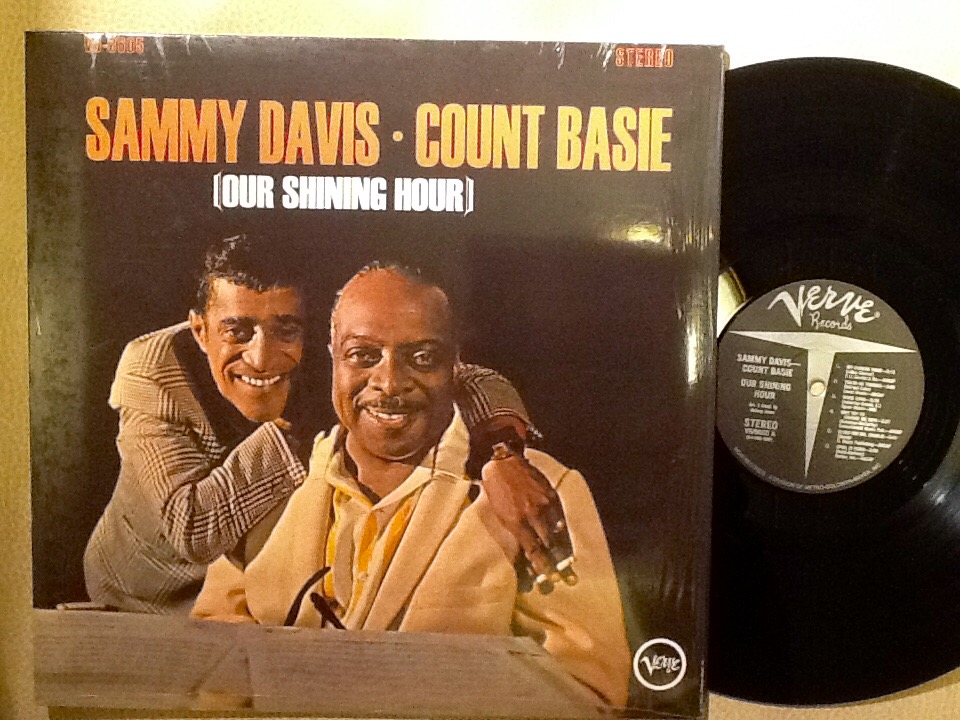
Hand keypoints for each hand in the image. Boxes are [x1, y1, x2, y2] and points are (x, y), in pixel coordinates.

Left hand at [480, 445, 575, 592]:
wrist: (503, 461)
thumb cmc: (496, 489)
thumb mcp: (499, 512)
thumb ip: (514, 529)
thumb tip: (524, 546)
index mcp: (517, 521)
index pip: (533, 549)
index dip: (542, 564)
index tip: (548, 575)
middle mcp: (533, 514)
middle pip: (548, 542)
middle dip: (555, 558)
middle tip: (560, 570)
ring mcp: (544, 503)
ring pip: (557, 529)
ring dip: (561, 543)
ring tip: (565, 555)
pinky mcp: (551, 494)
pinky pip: (559, 514)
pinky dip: (561, 525)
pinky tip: (562, 533)